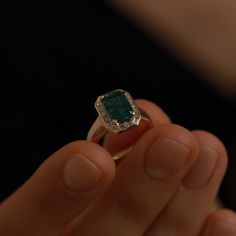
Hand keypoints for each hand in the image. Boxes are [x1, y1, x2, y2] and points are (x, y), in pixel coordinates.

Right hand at [0, 100, 234, 235]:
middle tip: (174, 140)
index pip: (28, 221)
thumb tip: (136, 125)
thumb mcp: (69, 168)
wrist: (87, 224)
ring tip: (206, 148)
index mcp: (30, 234)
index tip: (90, 157)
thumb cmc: (68, 198)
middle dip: (139, 188)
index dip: (54, 193)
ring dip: (184, 202)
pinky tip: (224, 220)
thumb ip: (100, 150)